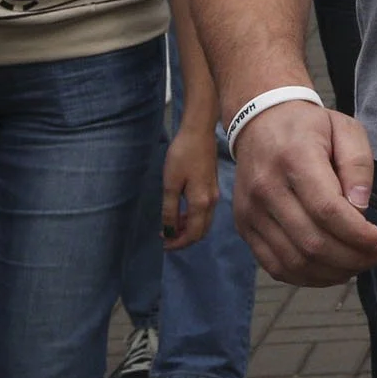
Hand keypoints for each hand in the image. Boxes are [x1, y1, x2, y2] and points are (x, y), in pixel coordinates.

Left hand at [161, 117, 219, 250]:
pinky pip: (204, 212)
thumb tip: (168, 231)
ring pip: (203, 222)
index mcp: (201, 203)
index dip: (178, 243)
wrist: (199, 133)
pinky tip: (180, 212)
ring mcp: (214, 194)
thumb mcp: (171, 184)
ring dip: (187, 229)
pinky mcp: (212, 187)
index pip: (192, 234)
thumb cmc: (182, 156)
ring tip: (169, 226)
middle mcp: (211, 202)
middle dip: (184, 239)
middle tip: (165, 238)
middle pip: (201, 231)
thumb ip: (170, 210)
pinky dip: (192, 218)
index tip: (162, 244)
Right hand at [232, 99, 376, 285]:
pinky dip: (307, 277)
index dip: (360, 236)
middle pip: (312, 243)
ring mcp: (250, 212)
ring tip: (361, 264)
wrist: (260, 123)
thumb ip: (358, 164)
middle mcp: (266, 189)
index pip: (328, 211)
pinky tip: (333, 270)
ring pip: (294, 262)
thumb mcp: (345, 128)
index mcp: (294, 159)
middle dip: (353, 258)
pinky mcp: (245, 227)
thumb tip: (361, 208)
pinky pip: (276, 266)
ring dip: (333, 273)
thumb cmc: (310, 127)